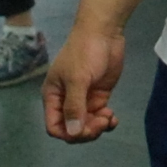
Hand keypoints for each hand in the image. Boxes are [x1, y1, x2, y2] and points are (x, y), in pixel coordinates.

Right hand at [46, 16, 131, 142]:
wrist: (104, 32)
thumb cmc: (85, 52)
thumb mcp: (77, 79)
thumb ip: (74, 107)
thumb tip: (73, 133)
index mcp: (53, 96)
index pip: (54, 126)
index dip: (68, 133)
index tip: (84, 129)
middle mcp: (66, 101)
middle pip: (72, 129)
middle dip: (86, 131)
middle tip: (102, 122)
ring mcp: (83, 99)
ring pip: (86, 125)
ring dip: (97, 127)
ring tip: (109, 118)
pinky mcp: (98, 96)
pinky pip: (98, 117)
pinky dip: (105, 122)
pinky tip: (113, 118)